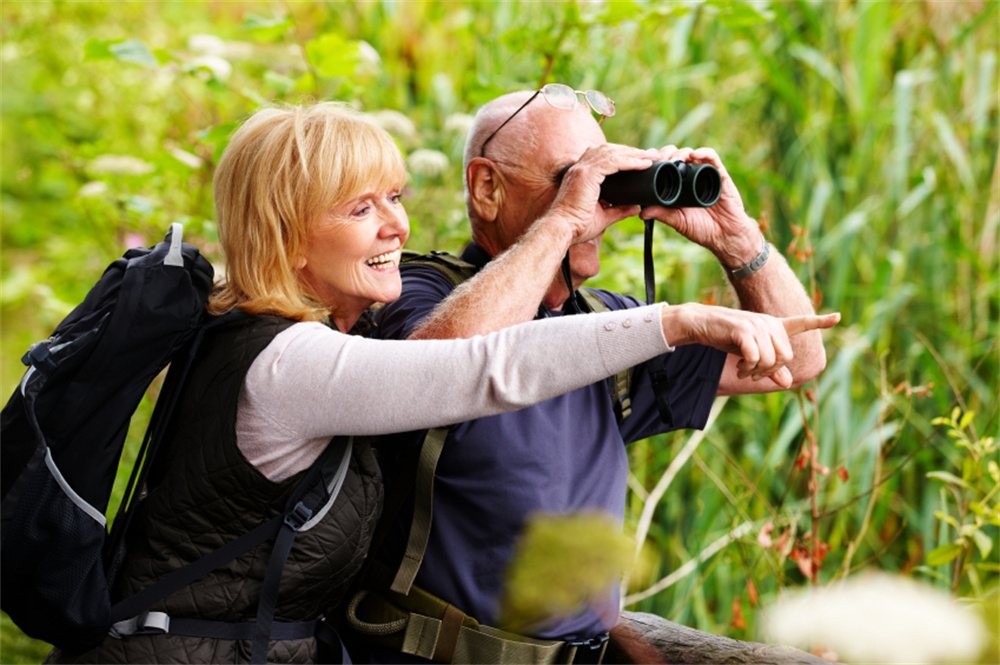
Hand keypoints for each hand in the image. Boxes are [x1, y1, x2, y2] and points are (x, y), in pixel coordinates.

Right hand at [548, 143, 659, 243]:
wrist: (562, 230)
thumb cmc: (577, 226)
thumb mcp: (603, 216)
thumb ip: (619, 210)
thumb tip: (635, 208)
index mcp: (581, 175)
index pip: (603, 157)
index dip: (623, 156)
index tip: (640, 160)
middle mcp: (580, 168)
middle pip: (609, 150)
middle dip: (631, 151)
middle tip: (651, 155)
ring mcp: (582, 169)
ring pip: (613, 152)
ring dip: (634, 153)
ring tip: (651, 157)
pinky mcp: (587, 174)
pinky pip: (613, 161)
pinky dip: (630, 161)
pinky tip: (644, 164)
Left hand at [639, 146, 760, 267]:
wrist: (725, 236)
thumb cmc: (702, 229)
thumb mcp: (678, 221)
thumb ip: (662, 215)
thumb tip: (641, 213)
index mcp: (678, 185)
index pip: (665, 166)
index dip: (655, 161)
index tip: (646, 162)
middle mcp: (690, 176)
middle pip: (676, 155)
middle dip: (665, 153)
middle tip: (658, 160)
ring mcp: (705, 173)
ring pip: (691, 153)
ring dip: (680, 152)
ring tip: (673, 159)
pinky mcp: (720, 174)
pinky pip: (712, 157)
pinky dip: (703, 152)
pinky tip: (693, 155)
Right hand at [662, 304, 840, 388]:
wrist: (701, 323)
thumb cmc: (726, 337)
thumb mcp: (750, 354)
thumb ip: (770, 368)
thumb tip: (787, 383)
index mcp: (774, 326)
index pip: (801, 322)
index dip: (820, 321)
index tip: (838, 317)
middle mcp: (770, 323)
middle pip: (785, 357)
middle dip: (769, 371)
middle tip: (752, 374)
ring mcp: (758, 325)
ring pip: (771, 360)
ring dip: (756, 372)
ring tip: (743, 371)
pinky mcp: (745, 330)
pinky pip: (755, 358)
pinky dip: (747, 368)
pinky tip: (739, 367)